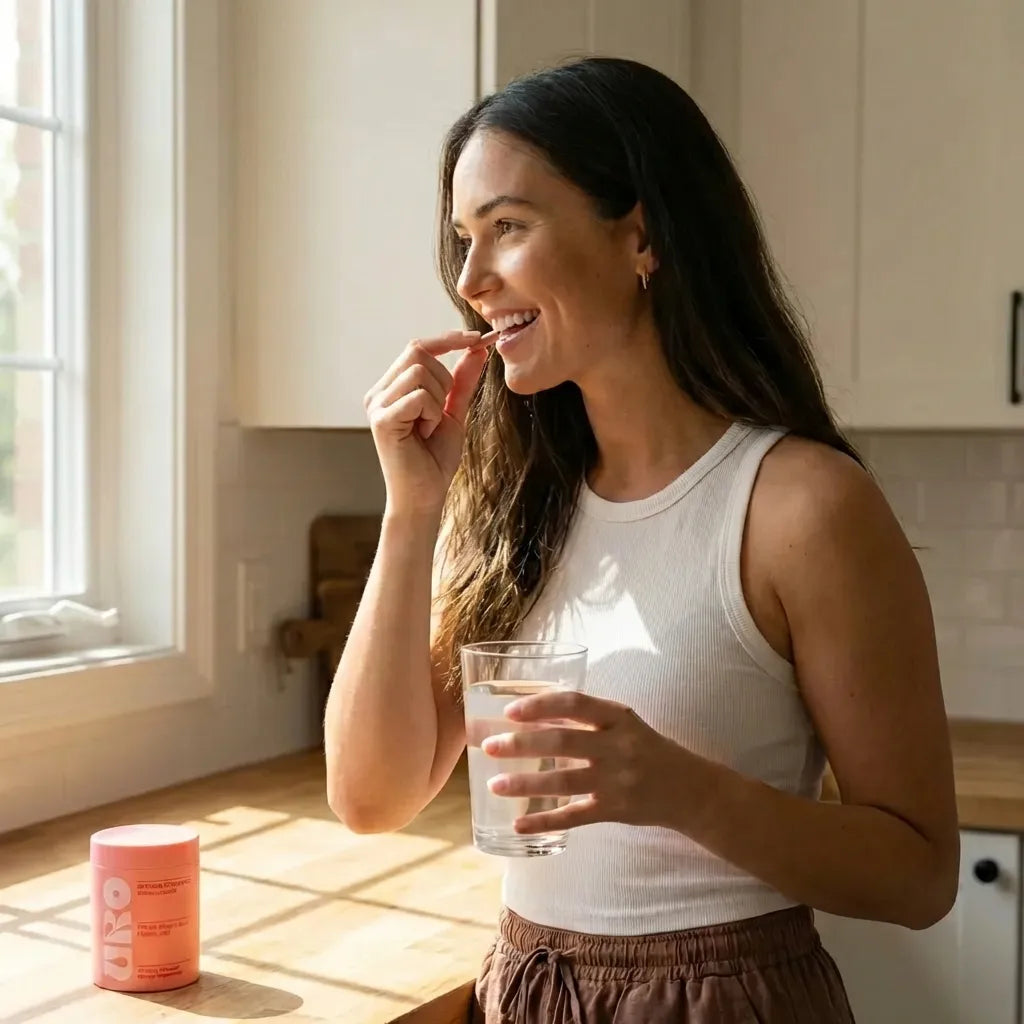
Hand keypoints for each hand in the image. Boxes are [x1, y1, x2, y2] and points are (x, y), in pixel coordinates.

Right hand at [364, 330, 491, 515]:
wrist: (425, 496)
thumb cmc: (435, 459)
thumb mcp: (454, 412)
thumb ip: (462, 381)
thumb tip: (476, 349)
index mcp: (392, 387)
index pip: (418, 346)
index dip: (448, 339)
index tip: (477, 339)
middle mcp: (379, 392)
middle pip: (418, 351)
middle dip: (444, 378)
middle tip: (441, 412)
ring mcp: (377, 405)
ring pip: (420, 372)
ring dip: (438, 400)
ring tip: (430, 427)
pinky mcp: (381, 420)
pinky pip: (419, 396)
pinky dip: (433, 414)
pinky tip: (425, 433)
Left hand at [481, 690, 698, 833]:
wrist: (690, 789)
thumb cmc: (648, 749)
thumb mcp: (624, 724)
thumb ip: (586, 718)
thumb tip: (534, 712)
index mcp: (619, 717)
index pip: (575, 703)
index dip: (540, 705)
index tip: (510, 711)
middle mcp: (619, 746)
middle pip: (562, 741)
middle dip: (522, 743)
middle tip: (489, 746)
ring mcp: (617, 780)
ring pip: (563, 781)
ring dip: (525, 783)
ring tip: (494, 785)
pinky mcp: (616, 809)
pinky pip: (574, 817)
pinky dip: (544, 821)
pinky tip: (518, 824)